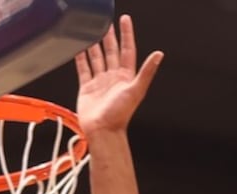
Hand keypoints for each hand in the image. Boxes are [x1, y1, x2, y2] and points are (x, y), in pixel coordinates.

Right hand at [75, 14, 163, 134]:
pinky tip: (78, 48)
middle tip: (104, 21)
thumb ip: (147, 72)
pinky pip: (83, 68)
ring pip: (97, 57)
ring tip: (90, 30)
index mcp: (126, 76)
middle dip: (108, 36)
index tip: (124, 20)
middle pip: (111, 51)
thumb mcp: (136, 90)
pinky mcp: (87, 87)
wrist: (103, 131)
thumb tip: (159, 55)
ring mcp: (100, 82)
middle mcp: (113, 77)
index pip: (127, 50)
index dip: (126, 34)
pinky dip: (80, 58)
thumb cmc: (120, 115)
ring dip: (94, 44)